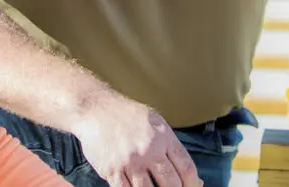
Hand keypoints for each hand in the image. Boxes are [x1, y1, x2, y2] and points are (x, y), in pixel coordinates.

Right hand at [71, 96, 202, 186]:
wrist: (95, 108)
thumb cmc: (127, 116)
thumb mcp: (155, 122)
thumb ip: (170, 146)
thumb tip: (192, 176)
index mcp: (163, 137)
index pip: (187, 168)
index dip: (193, 184)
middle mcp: (149, 150)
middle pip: (171, 184)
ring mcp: (130, 162)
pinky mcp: (112, 170)